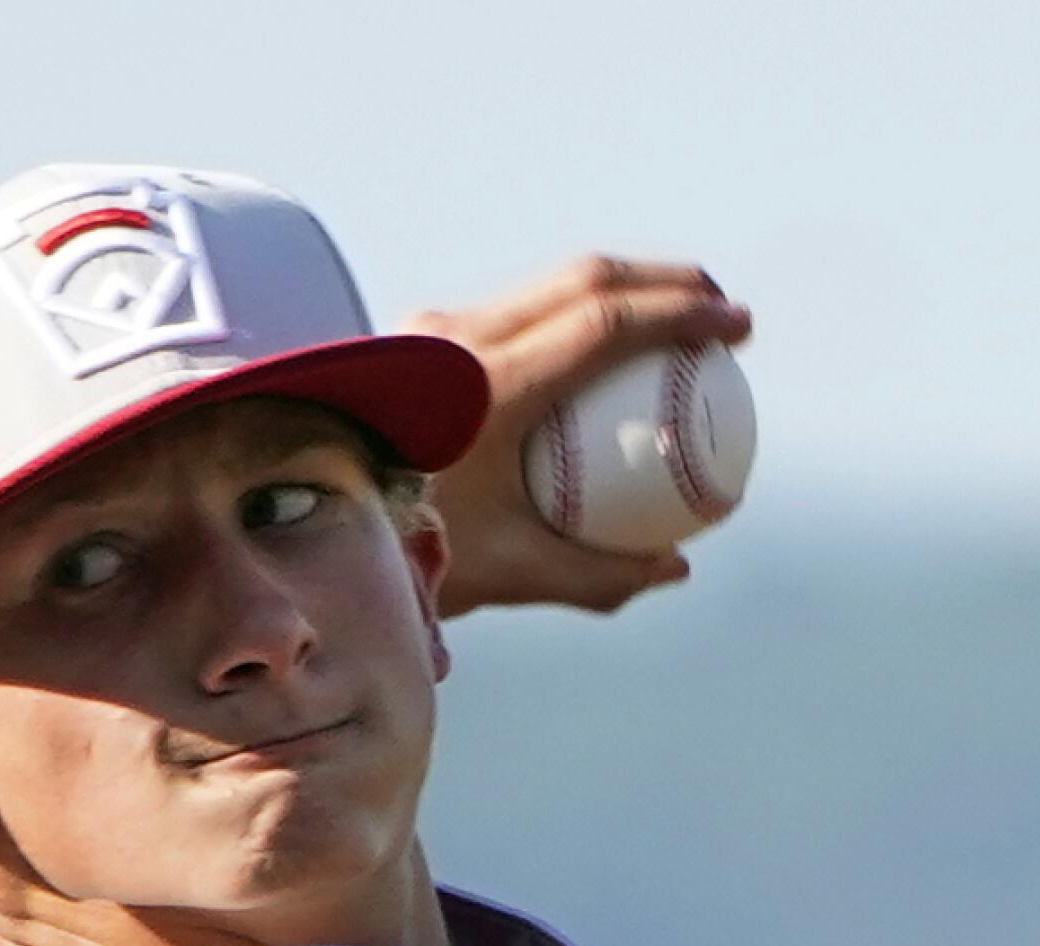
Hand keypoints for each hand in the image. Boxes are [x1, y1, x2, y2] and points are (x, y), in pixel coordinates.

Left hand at [407, 257, 751, 619]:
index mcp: (489, 387)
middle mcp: (461, 337)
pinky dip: (574, 317)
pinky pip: (519, 310)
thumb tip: (676, 568)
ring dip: (620, 289)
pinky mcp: (423, 338)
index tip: (735, 324)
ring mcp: (436, 328)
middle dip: (665, 281)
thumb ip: (597, 576)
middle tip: (720, 308)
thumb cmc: (410, 558)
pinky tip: (601, 355)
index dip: (680, 314)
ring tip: (673, 320)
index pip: (604, 323)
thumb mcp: (509, 576)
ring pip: (551, 283)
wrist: (304, 522)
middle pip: (586, 277)